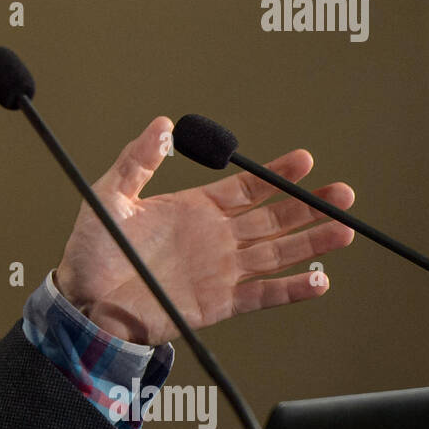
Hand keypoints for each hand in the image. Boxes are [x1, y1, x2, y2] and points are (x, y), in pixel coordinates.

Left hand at [53, 116, 355, 345]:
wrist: (84, 302)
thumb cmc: (92, 252)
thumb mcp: (110, 196)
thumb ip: (137, 161)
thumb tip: (162, 125)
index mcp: (193, 210)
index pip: (246, 188)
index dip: (276, 174)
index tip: (304, 160)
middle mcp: (213, 238)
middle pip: (272, 218)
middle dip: (307, 205)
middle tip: (342, 194)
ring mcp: (219, 271)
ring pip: (276, 253)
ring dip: (311, 243)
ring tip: (344, 230)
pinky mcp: (218, 303)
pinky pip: (263, 295)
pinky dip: (292, 290)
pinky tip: (319, 281)